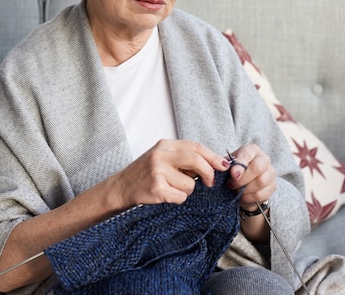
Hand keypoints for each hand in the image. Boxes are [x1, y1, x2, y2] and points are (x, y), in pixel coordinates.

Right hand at [108, 139, 229, 207]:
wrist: (120, 188)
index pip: (196, 147)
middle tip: (209, 183)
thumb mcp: (161, 157)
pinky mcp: (156, 188)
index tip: (224, 166)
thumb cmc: (145, 173)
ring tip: (171, 188)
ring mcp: (157, 172)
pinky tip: (165, 195)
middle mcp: (161, 155)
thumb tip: (214, 164)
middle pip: (197, 161)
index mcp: (164, 145)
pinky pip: (181, 197)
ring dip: (186, 190)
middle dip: (208, 173)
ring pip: (190, 184)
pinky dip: (177, 199)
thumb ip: (183, 157)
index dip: (213, 157)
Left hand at [226, 144, 275, 210]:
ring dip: (245, 189)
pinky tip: (242, 196)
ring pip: (260, 182)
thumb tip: (223, 167)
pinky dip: (249, 197)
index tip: (233, 175)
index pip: (247, 154)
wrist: (244, 184)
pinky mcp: (272, 186)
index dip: (240, 165)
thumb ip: (225, 165)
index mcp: (252, 150)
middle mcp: (264, 159)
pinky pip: (261, 194)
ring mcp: (270, 173)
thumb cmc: (234, 170)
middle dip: (242, 179)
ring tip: (235, 190)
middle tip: (231, 184)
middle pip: (257, 168)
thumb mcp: (228, 165)